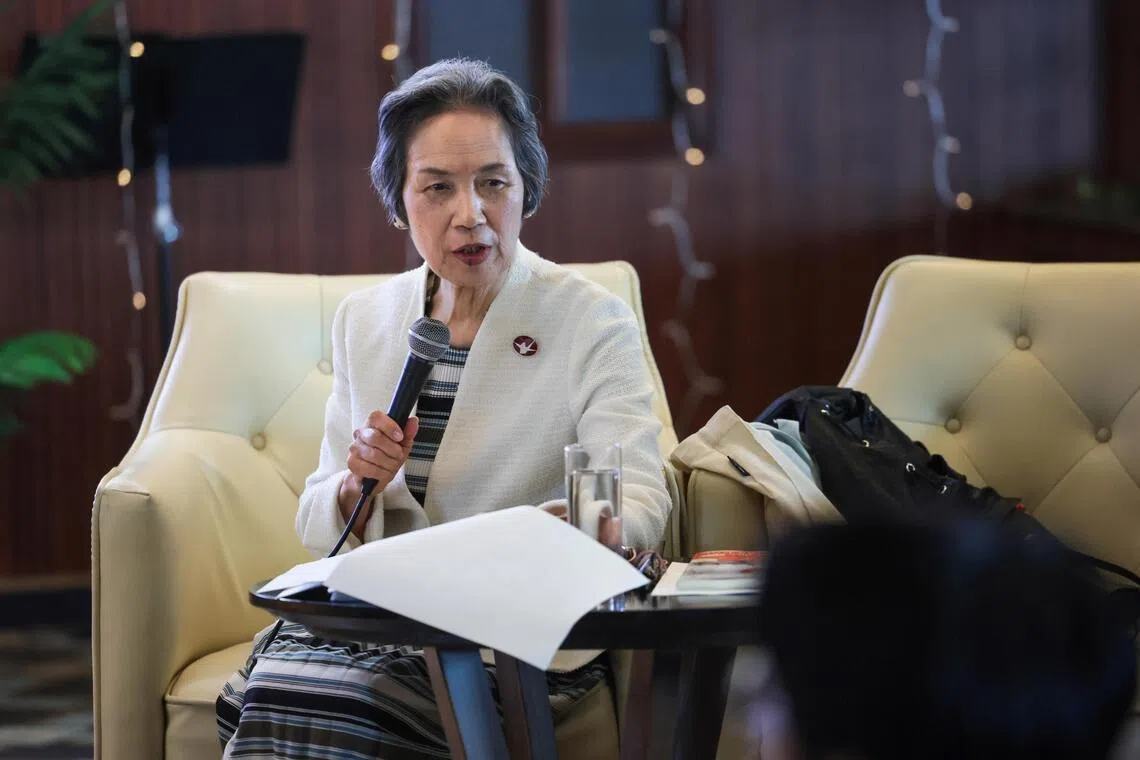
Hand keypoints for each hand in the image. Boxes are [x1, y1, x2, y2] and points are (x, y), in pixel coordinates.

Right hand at [338, 412, 418, 527]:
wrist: (375, 477)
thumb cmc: (387, 457)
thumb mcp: (402, 445)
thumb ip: (408, 433)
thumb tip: (413, 421)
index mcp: (373, 425)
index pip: (376, 417)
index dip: (389, 426)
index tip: (400, 437)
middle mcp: (361, 434)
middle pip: (375, 437)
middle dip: (392, 449)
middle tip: (398, 455)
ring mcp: (354, 448)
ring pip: (373, 454)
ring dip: (388, 463)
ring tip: (392, 465)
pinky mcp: (352, 463)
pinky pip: (368, 467)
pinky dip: (381, 472)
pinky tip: (383, 472)